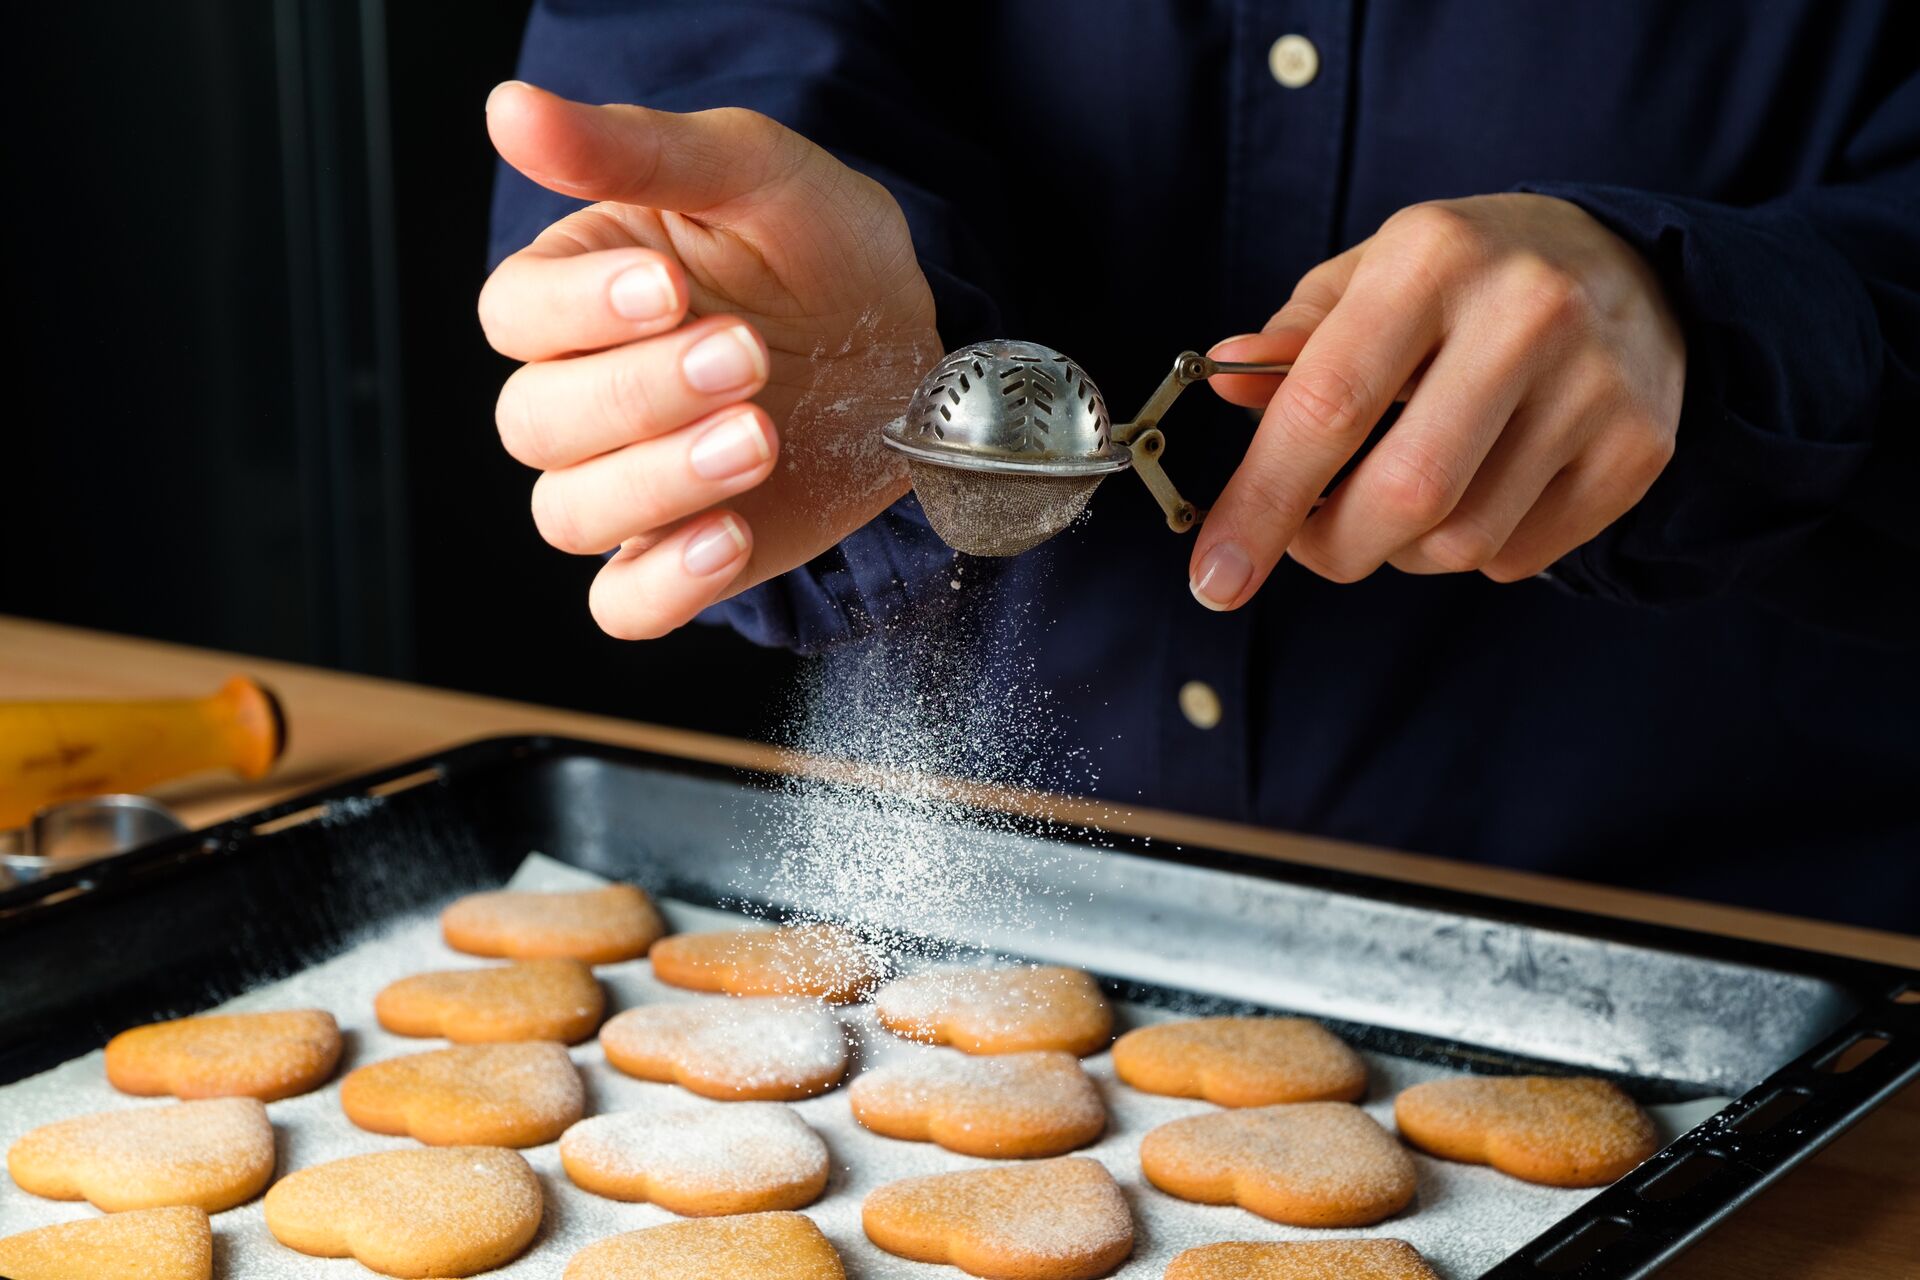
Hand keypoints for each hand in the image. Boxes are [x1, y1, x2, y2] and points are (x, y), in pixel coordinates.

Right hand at [480, 82, 941, 638]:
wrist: (909, 350)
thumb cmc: (822, 251)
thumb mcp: (753, 173)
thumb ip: (635, 151)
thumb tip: (510, 110)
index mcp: (578, 290)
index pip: (514, 315)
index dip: (577, 311)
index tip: (671, 289)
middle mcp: (583, 393)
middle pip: (535, 422)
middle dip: (641, 395)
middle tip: (748, 356)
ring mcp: (628, 483)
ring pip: (570, 514)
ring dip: (659, 483)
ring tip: (759, 438)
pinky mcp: (680, 555)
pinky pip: (624, 604)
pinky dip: (663, 585)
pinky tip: (727, 537)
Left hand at [1191, 194, 1683, 607]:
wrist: (1630, 268)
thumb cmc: (1465, 281)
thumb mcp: (1371, 275)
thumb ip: (1294, 339)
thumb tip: (1226, 385)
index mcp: (1432, 258)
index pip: (1327, 406)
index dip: (1261, 502)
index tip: (1214, 571)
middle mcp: (1526, 314)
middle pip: (1402, 496)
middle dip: (1330, 548)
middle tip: (1306, 542)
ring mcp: (1594, 385)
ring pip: (1459, 542)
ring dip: (1399, 550)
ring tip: (1397, 498)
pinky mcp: (1638, 448)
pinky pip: (1517, 555)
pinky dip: (1471, 551)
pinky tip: (1475, 490)